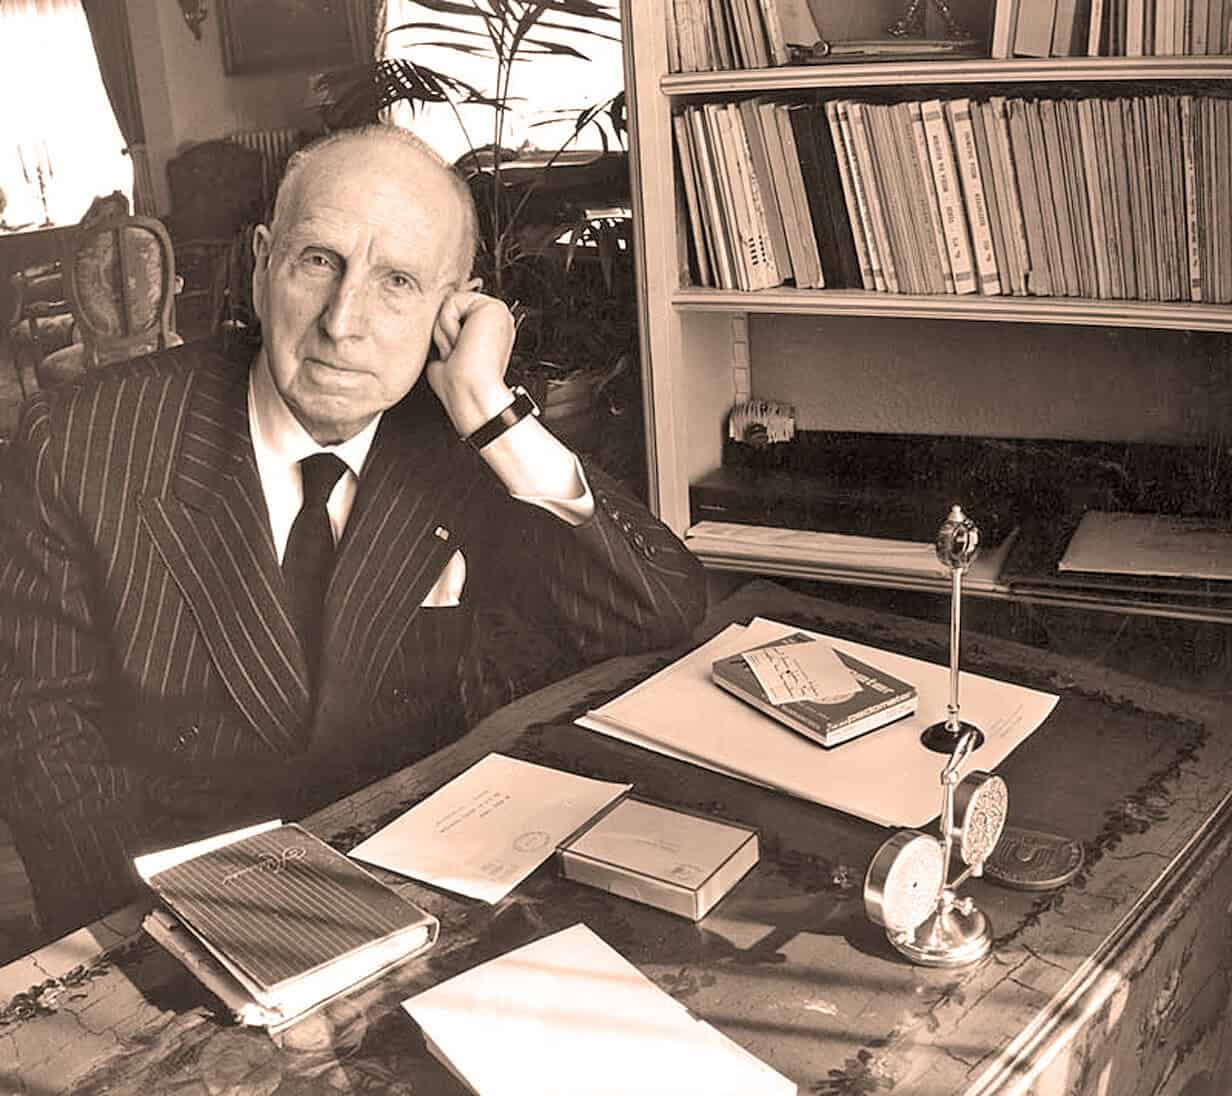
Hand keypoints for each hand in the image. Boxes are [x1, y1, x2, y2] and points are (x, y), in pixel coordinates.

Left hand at [428, 282, 518, 437]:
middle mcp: (493, 322)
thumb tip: (428, 321)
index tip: (453, 357)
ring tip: (460, 350)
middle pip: (448, 307)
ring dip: (446, 330)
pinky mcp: (494, 307)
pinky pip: (453, 301)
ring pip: (450, 302)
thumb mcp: (446, 353)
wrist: (471, 394)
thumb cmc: (460, 385)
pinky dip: (449, 324)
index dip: (442, 334)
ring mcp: (496, 314)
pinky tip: (463, 342)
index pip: (453, 315)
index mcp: (486, 333)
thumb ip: (444, 332)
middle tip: (456, 354)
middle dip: (443, 332)